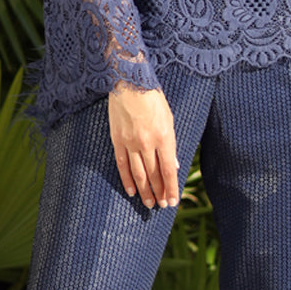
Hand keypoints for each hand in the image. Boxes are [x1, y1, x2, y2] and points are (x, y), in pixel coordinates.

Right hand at [108, 82, 179, 208]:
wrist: (129, 83)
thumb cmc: (153, 98)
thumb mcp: (169, 119)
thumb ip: (171, 144)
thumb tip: (173, 166)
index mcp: (164, 137)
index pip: (168, 171)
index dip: (171, 188)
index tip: (173, 201)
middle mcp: (148, 143)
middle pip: (154, 175)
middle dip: (159, 193)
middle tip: (162, 206)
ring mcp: (131, 143)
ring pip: (139, 174)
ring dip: (145, 191)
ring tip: (149, 203)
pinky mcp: (117, 140)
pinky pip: (122, 165)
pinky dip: (127, 180)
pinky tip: (131, 191)